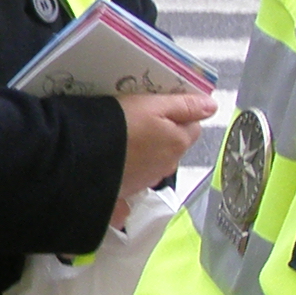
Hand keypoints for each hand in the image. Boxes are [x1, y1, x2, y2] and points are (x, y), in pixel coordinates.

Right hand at [113, 91, 214, 224]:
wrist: (83, 154)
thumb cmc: (119, 124)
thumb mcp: (153, 105)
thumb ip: (185, 105)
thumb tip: (212, 107)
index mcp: (178, 143)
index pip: (193, 127)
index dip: (180, 115)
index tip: (161, 107)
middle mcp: (168, 165)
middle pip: (175, 146)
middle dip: (165, 134)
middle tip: (142, 119)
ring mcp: (148, 179)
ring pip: (157, 161)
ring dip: (149, 151)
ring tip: (127, 137)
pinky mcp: (129, 189)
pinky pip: (137, 177)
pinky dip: (132, 169)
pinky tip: (118, 160)